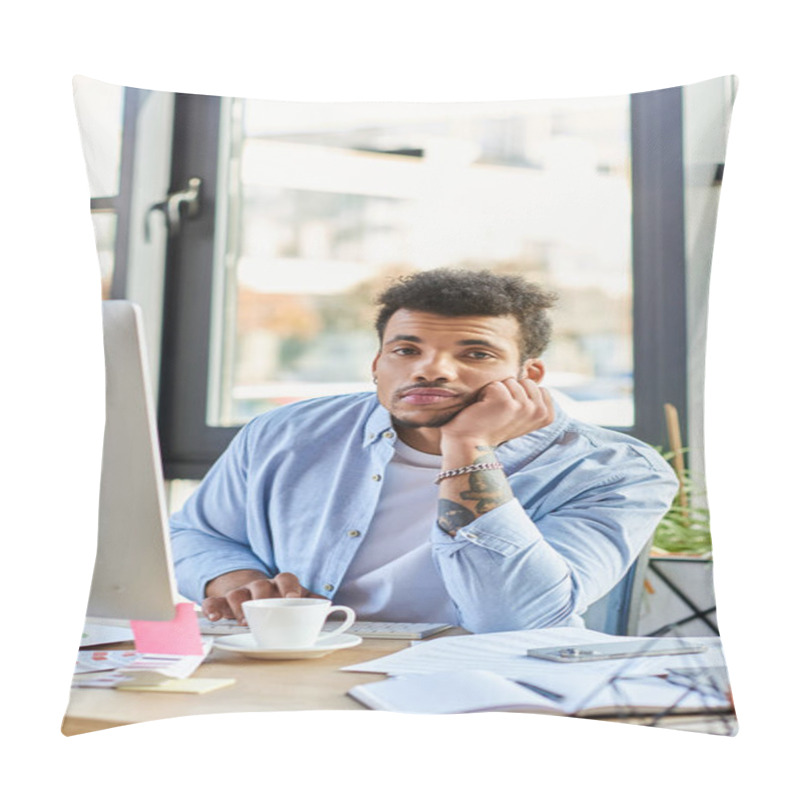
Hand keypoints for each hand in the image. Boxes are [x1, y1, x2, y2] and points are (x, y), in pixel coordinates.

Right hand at [202, 569, 323, 623]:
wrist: (254, 592)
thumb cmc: (279, 599)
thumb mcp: (297, 600)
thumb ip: (312, 603)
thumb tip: (328, 607)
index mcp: (280, 585)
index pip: (286, 578)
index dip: (289, 587)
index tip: (292, 598)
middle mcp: (260, 587)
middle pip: (260, 586)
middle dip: (261, 598)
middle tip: (264, 612)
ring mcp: (240, 593)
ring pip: (236, 594)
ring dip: (238, 606)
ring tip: (244, 621)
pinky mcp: (222, 603)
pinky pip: (213, 602)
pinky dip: (212, 609)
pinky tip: (214, 617)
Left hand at [439, 378, 553, 452]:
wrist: (471, 443)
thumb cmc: (493, 426)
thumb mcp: (520, 413)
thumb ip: (532, 395)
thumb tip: (537, 363)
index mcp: (547, 415)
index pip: (537, 386)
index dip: (520, 395)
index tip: (511, 414)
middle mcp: (539, 412)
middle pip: (525, 381)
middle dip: (509, 391)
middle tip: (500, 413)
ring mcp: (524, 407)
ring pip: (510, 381)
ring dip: (497, 393)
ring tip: (492, 412)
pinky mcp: (505, 403)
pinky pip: (495, 384)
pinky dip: (485, 394)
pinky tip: (483, 410)